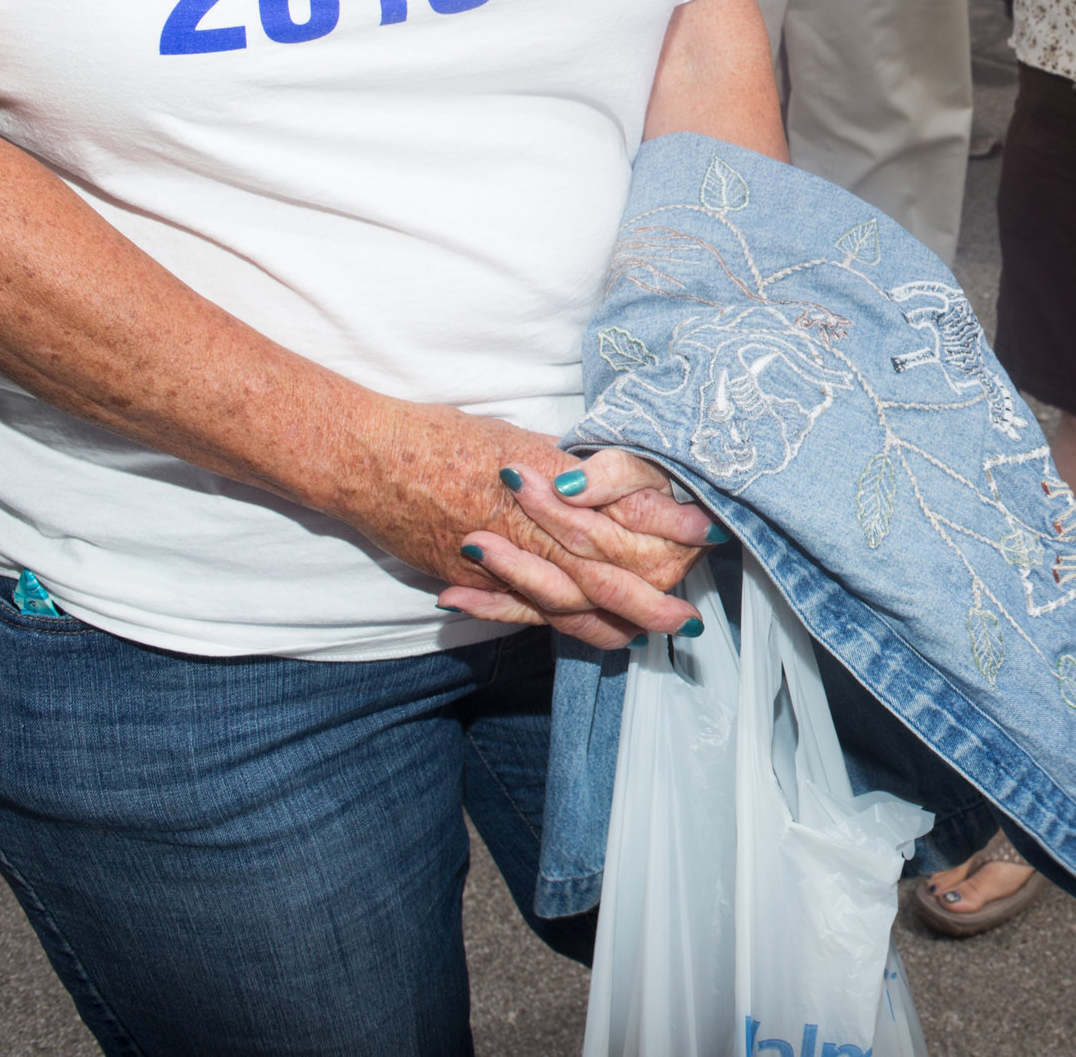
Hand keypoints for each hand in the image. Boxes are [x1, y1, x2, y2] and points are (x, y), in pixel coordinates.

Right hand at [336, 401, 710, 647]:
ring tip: (656, 632)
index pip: (620, 519)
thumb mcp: (521, 440)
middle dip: (653, 594)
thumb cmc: (445, 438)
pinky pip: (524, 611)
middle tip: (690, 615)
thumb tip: (611, 484)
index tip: (705, 533)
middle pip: (604, 570)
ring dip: (618, 619)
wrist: (370, 458)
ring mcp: (499, 560)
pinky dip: (561, 624)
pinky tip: (596, 636)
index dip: (665, 528)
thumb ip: (569, 468)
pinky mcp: (472, 581)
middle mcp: (527, 528)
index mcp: (549, 485)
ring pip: (570, 600)